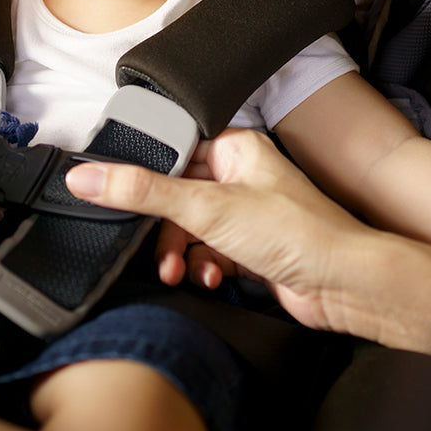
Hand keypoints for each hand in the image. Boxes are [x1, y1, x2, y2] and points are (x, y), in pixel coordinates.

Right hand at [69, 129, 372, 332]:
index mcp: (237, 147)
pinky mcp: (252, 249)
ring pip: (191, 229)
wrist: (343, 283)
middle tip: (152, 247)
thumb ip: (142, 192)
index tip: (114, 194)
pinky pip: (210, 253)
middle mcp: (243, 176)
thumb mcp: (206, 208)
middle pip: (177, 195)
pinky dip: (203, 267)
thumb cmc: (298, 232)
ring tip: (180, 270)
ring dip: (181, 253)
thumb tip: (87, 176)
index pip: (173, 151)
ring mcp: (248, 214)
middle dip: (163, 228)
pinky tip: (212, 278)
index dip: (144, 175)